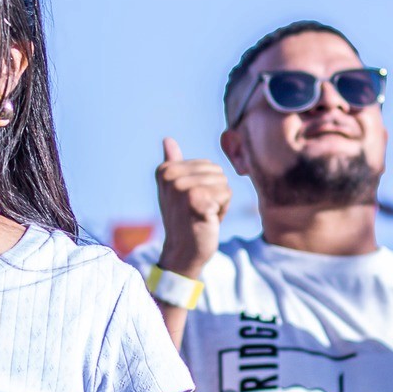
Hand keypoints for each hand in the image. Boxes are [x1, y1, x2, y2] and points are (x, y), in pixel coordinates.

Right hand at [155, 138, 231, 280]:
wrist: (183, 252)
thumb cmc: (183, 219)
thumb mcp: (175, 189)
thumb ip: (173, 163)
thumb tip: (168, 139)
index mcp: (165, 170)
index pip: (207, 165)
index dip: (206, 185)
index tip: (190, 202)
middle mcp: (171, 176)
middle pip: (217, 172)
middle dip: (215, 193)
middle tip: (198, 210)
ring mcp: (183, 188)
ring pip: (223, 183)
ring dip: (218, 202)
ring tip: (202, 215)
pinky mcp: (197, 200)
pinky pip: (227, 194)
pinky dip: (222, 211)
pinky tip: (207, 220)